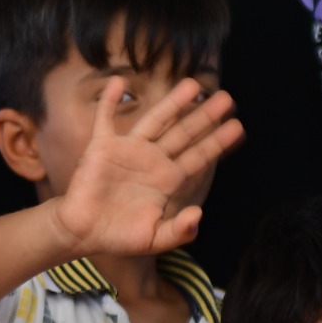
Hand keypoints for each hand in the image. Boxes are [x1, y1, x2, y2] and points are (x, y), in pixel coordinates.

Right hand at [47, 78, 240, 257]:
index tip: (238, 127)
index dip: (217, 143)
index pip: (198, 157)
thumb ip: (178, 231)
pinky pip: (105, 120)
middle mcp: (152, 160)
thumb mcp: (154, 240)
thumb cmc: (119, 237)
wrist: (83, 234)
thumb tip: (198, 214)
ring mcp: (128, 151)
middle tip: (227, 98)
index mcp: (167, 180)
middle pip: (183, 133)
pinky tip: (117, 83)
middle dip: (205, 117)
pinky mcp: (102, 148)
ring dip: (172, 103)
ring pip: (155, 121)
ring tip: (193, 84)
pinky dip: (108, 102)